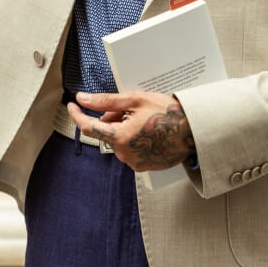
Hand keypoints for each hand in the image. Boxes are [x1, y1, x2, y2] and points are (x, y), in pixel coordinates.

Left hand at [67, 91, 195, 172]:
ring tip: (145, 120)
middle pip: (107, 132)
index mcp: (121, 137)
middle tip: (131, 108)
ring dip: (124, 130)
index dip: (78, 115)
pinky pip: (130, 151)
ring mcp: (135, 163)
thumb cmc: (168, 113)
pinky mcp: (144, 167)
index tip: (73, 106)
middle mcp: (125, 154)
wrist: (194, 131)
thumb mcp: (136, 100)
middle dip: (113, 119)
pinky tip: (150, 132)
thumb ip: (106, 101)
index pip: (89, 127)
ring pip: (119, 142)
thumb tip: (83, 99)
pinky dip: (134, 140)